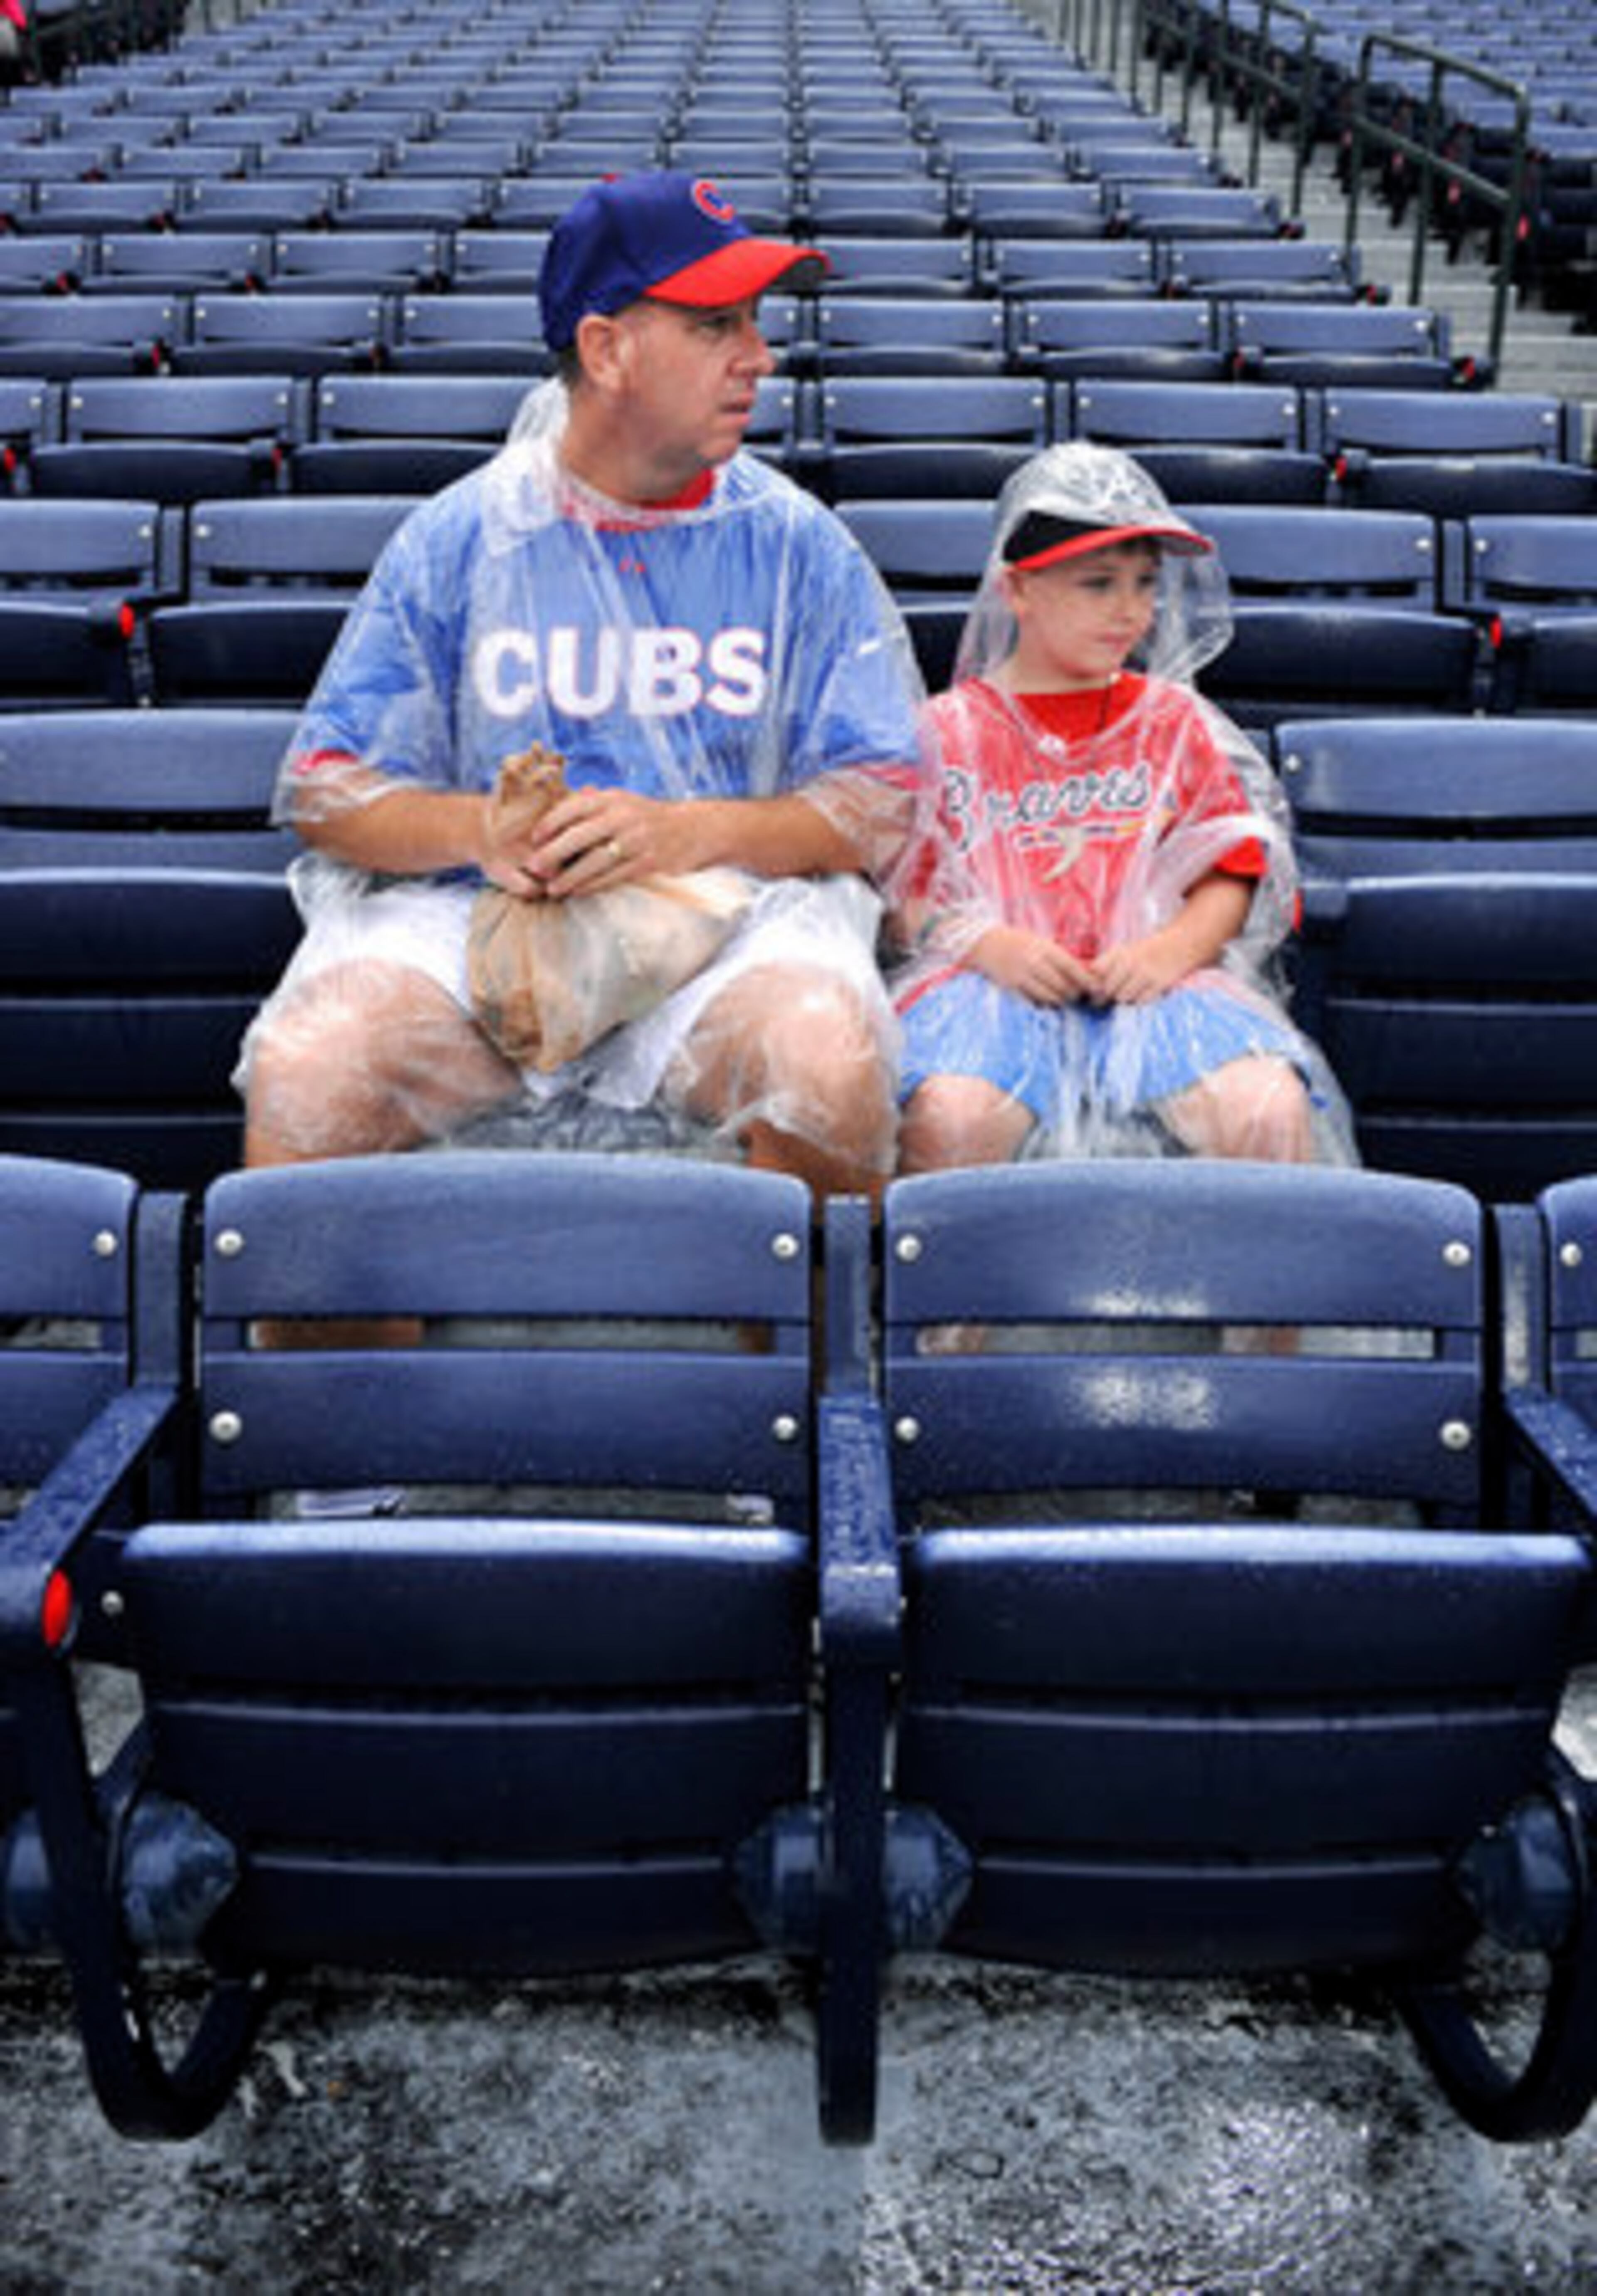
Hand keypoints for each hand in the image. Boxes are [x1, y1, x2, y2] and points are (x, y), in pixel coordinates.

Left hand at [497, 790, 706, 899]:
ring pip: (595, 862)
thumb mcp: (625, 801)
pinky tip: (578, 892)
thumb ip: (595, 804)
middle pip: (579, 836)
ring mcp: (637, 841)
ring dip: (570, 877)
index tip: (534, 837)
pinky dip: (593, 886)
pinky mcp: (648, 863)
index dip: (551, 822)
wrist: (695, 829)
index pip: (574, 807)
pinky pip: (613, 877)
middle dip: (553, 853)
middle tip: (534, 867)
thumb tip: (562, 807)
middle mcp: (624, 817)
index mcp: (614, 798)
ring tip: (553, 888)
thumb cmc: (652, 817)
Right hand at [971, 925, 1094, 1005]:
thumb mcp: (1041, 942)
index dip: (1086, 979)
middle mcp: (1034, 962)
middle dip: (1074, 993)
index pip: (1071, 967)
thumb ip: (1059, 955)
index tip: (1096, 987)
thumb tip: (1085, 969)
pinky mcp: (1012, 987)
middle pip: (1062, 985)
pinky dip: (1044, 1002)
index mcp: (1044, 948)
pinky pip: (1034, 1001)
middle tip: (1080, 995)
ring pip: (1049, 996)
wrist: (987, 944)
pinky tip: (1047, 999)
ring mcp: (1022, 976)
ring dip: (1061, 1000)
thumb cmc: (1019, 941)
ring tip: (1065, 998)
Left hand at [1086, 930, 1193, 1005]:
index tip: (1091, 988)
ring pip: (1122, 998)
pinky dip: (1138, 1000)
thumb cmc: (1144, 952)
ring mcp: (1144, 973)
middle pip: (1106, 989)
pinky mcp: (1158, 984)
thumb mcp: (1123, 951)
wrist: (1177, 947)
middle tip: (1106, 997)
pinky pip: (1139, 1001)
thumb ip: (1104, 965)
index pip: (1096, 970)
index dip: (1091, 982)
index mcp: (1119, 952)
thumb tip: (1086, 987)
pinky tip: (1142, 992)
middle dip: (1105, 995)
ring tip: (1128, 991)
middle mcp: (1130, 961)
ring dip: (1122, 999)